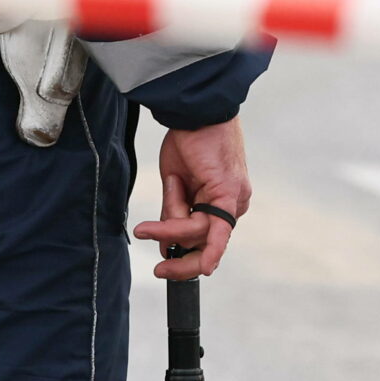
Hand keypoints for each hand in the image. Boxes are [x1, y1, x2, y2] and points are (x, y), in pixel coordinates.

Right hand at [131, 118, 250, 278]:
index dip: (187, 253)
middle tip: (161, 273)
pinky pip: (212, 226)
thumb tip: (168, 240)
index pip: (207, 238)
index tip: (166, 263)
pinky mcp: (229, 192)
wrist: (198, 108)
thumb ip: (176, 209)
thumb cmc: (190, 137)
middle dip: (186, 264)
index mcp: (224, 201)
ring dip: (170, 234)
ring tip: (144, 230)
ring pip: (201, 234)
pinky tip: (187, 254)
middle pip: (209, 245)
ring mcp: (235, 200)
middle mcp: (234, 204)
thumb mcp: (176, 179)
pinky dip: (198, 241)